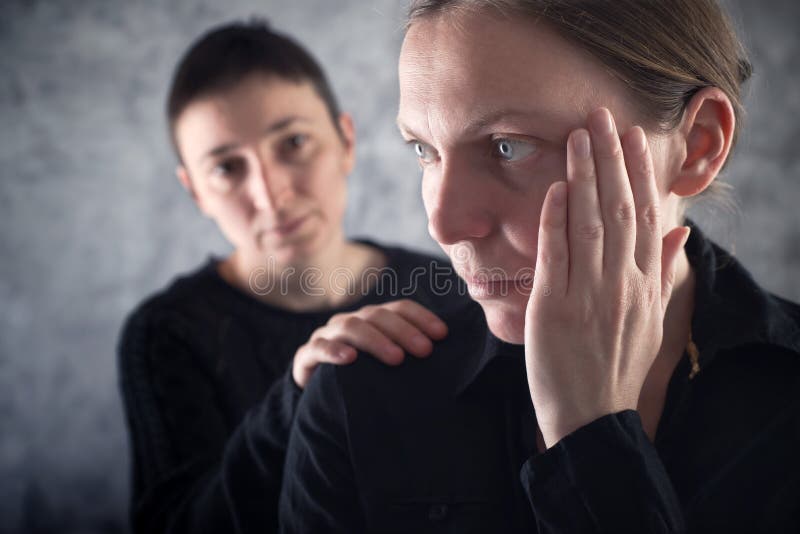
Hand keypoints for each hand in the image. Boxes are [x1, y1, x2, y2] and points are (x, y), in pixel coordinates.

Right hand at [292, 299, 447, 387]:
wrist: (318, 395)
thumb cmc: (361, 378)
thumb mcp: (386, 365)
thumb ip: (408, 355)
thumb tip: (448, 359)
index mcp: (373, 319)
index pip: (399, 308)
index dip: (421, 317)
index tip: (442, 335)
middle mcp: (351, 321)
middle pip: (378, 315)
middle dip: (403, 331)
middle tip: (424, 351)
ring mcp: (327, 335)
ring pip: (351, 327)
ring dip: (376, 341)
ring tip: (396, 358)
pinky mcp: (307, 355)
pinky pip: (319, 348)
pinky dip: (334, 351)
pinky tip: (350, 360)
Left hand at [525, 108, 689, 446]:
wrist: (592, 418)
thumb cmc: (618, 367)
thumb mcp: (652, 321)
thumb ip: (662, 273)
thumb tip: (679, 232)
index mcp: (644, 285)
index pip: (643, 217)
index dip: (638, 174)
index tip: (633, 137)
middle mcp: (620, 285)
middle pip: (618, 210)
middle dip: (610, 160)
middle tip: (602, 116)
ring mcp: (587, 296)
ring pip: (589, 225)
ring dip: (585, 177)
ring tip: (580, 137)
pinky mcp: (553, 309)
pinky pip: (556, 257)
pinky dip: (556, 221)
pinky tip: (556, 189)